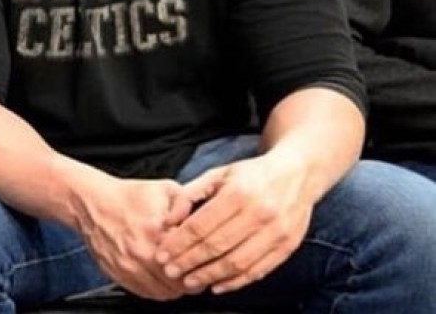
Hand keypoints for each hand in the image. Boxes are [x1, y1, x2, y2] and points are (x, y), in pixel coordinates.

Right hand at [73, 174, 200, 300]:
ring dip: (175, 286)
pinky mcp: (121, 276)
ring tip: (178, 273)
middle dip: (191, 277)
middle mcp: (143, 255)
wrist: (92, 204)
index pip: (191, 262)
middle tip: (194, 268)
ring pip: (166, 293)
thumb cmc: (127, 197)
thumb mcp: (163, 189)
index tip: (203, 257)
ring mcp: (130, 269)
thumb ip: (185, 203)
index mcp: (157, 232)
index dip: (201, 262)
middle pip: (181, 283)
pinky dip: (158, 289)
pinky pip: (148, 294)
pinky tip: (161, 276)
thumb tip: (198, 219)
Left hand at [155, 154, 312, 295]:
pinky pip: (258, 270)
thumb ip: (190, 194)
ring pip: (237, 263)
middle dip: (189, 262)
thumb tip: (168, 221)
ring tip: (189, 281)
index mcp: (238, 192)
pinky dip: (236, 282)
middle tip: (170, 271)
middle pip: (217, 246)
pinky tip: (217, 286)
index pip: (201, 225)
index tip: (162, 254)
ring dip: (209, 276)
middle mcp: (260, 213)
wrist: (297, 173)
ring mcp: (277, 232)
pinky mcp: (288, 246)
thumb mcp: (218, 174)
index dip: (179, 243)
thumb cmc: (250, 175)